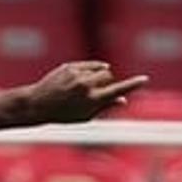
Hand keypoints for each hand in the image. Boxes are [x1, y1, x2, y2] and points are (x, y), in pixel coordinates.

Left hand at [19, 61, 148, 123]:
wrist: (37, 105)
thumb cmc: (63, 115)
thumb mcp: (84, 117)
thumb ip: (105, 107)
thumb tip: (123, 100)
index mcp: (92, 100)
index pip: (117, 91)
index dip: (132, 85)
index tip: (144, 79)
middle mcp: (85, 86)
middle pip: (108, 76)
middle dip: (106, 82)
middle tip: (94, 91)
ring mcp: (77, 75)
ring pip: (100, 69)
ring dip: (97, 76)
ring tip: (82, 87)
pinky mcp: (70, 67)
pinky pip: (90, 65)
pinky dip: (90, 70)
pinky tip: (80, 79)